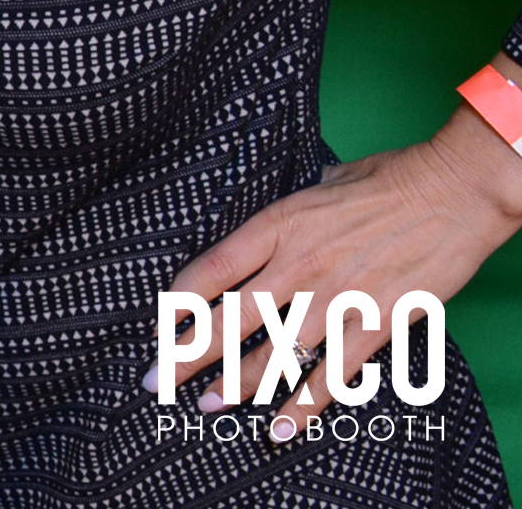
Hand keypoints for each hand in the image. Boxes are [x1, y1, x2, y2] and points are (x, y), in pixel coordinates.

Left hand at [158, 83, 521, 428]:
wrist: (452, 193)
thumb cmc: (387, 180)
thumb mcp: (318, 185)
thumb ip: (288, 218)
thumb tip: (270, 234)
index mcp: (277, 226)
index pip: (210, 269)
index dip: (177, 303)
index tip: (155, 328)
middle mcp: (298, 266)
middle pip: (229, 319)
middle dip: (187, 354)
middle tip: (156, 381)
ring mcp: (336, 299)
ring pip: (274, 353)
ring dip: (237, 384)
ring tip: (206, 406)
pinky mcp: (375, 324)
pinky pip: (331, 374)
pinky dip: (304, 404)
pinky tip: (280, 427)